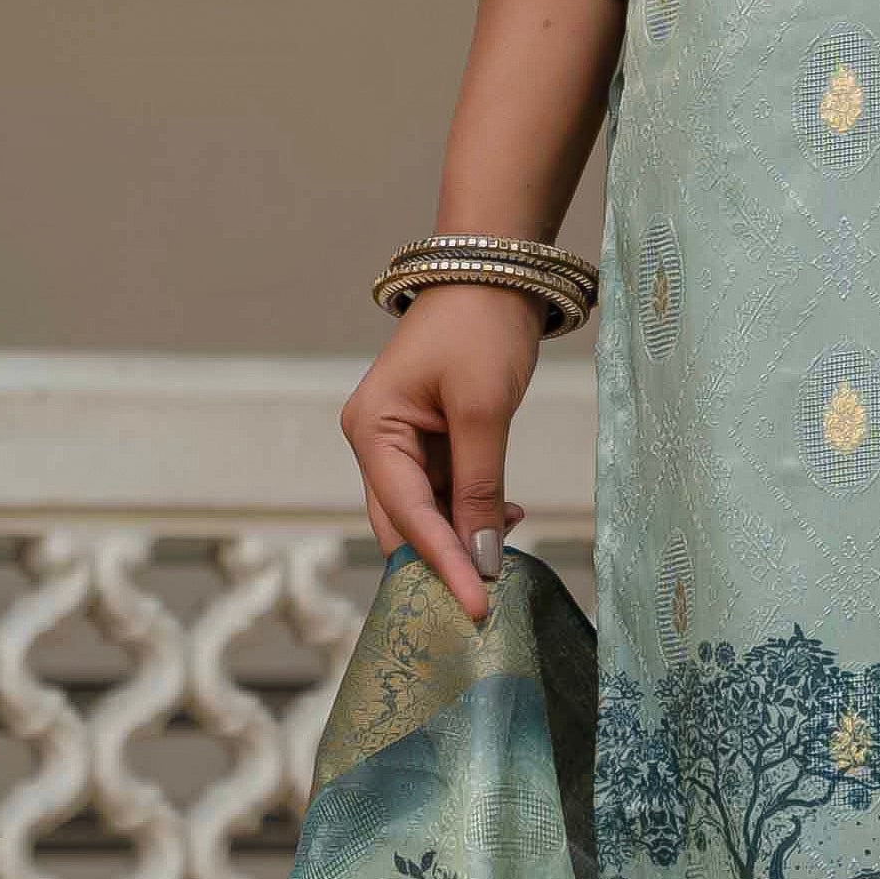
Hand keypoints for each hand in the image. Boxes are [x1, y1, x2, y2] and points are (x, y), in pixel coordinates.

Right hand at [341, 289, 541, 620]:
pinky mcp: (431, 442)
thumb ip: (481, 489)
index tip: (477, 606)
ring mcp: (401, 444)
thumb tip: (484, 558)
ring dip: (464, 539)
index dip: (443, 564)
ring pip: (426, 515)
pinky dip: (474, 513)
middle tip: (484, 607)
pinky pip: (447, 494)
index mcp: (372, 431)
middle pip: (403, 525)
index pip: (407, 516)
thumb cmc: (481, 328)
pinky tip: (508, 518)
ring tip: (506, 556)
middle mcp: (375, 442)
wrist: (495, 271)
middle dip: (443, 563)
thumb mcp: (484, 411)